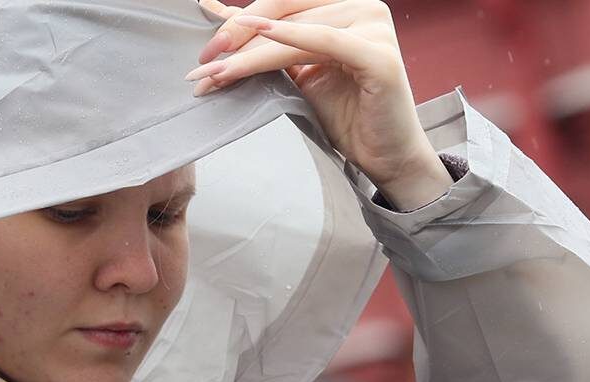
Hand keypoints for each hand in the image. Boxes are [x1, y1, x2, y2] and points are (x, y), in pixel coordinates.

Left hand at [186, 0, 453, 211]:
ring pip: (298, 31)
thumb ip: (269, 43)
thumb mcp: (299, 72)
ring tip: (214, 73)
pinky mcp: (380, 57)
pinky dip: (292, 37)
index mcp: (348, 6)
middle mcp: (366, 8)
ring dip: (250, 53)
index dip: (243, 18)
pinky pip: (325, 41)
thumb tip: (221, 15)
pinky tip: (260, 37)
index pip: (286, 1)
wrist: (386, 158)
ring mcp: (376, 29)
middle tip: (203, 61)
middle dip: (239, 37)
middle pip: (288, 11)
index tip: (208, 47)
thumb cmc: (347, 116)